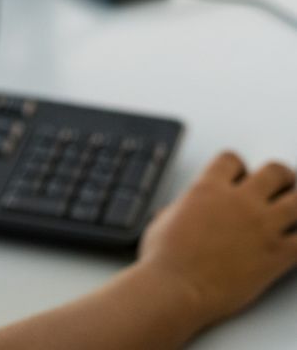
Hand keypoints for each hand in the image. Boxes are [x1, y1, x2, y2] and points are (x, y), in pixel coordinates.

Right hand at [137, 150, 296, 328]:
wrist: (176, 288)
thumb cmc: (164, 258)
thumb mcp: (163, 220)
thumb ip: (181, 210)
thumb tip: (178, 213)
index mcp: (208, 188)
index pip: (233, 160)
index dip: (238, 168)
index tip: (240, 178)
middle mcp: (239, 201)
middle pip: (275, 171)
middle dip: (280, 178)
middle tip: (282, 187)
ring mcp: (261, 226)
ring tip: (294, 212)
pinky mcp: (277, 254)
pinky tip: (295, 242)